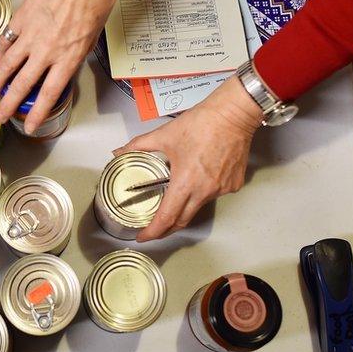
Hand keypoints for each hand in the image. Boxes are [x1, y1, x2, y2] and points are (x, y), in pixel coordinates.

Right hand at [0, 0, 140, 133]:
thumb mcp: (93, 34)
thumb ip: (75, 53)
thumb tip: (65, 64)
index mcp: (68, 57)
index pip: (49, 94)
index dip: (36, 113)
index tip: (28, 126)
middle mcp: (47, 50)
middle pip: (22, 85)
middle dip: (9, 105)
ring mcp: (30, 35)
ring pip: (7, 67)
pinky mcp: (20, 20)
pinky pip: (6, 43)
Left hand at [113, 77, 263, 241]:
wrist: (233, 114)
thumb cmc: (202, 123)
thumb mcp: (164, 134)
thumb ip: (138, 146)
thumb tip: (119, 152)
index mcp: (185, 182)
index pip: (166, 218)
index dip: (153, 232)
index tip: (142, 237)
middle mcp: (205, 191)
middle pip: (182, 221)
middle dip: (166, 229)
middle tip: (154, 228)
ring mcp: (221, 189)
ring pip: (198, 206)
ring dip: (185, 205)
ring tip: (175, 194)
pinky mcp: (233, 184)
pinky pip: (214, 194)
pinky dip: (203, 191)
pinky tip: (199, 177)